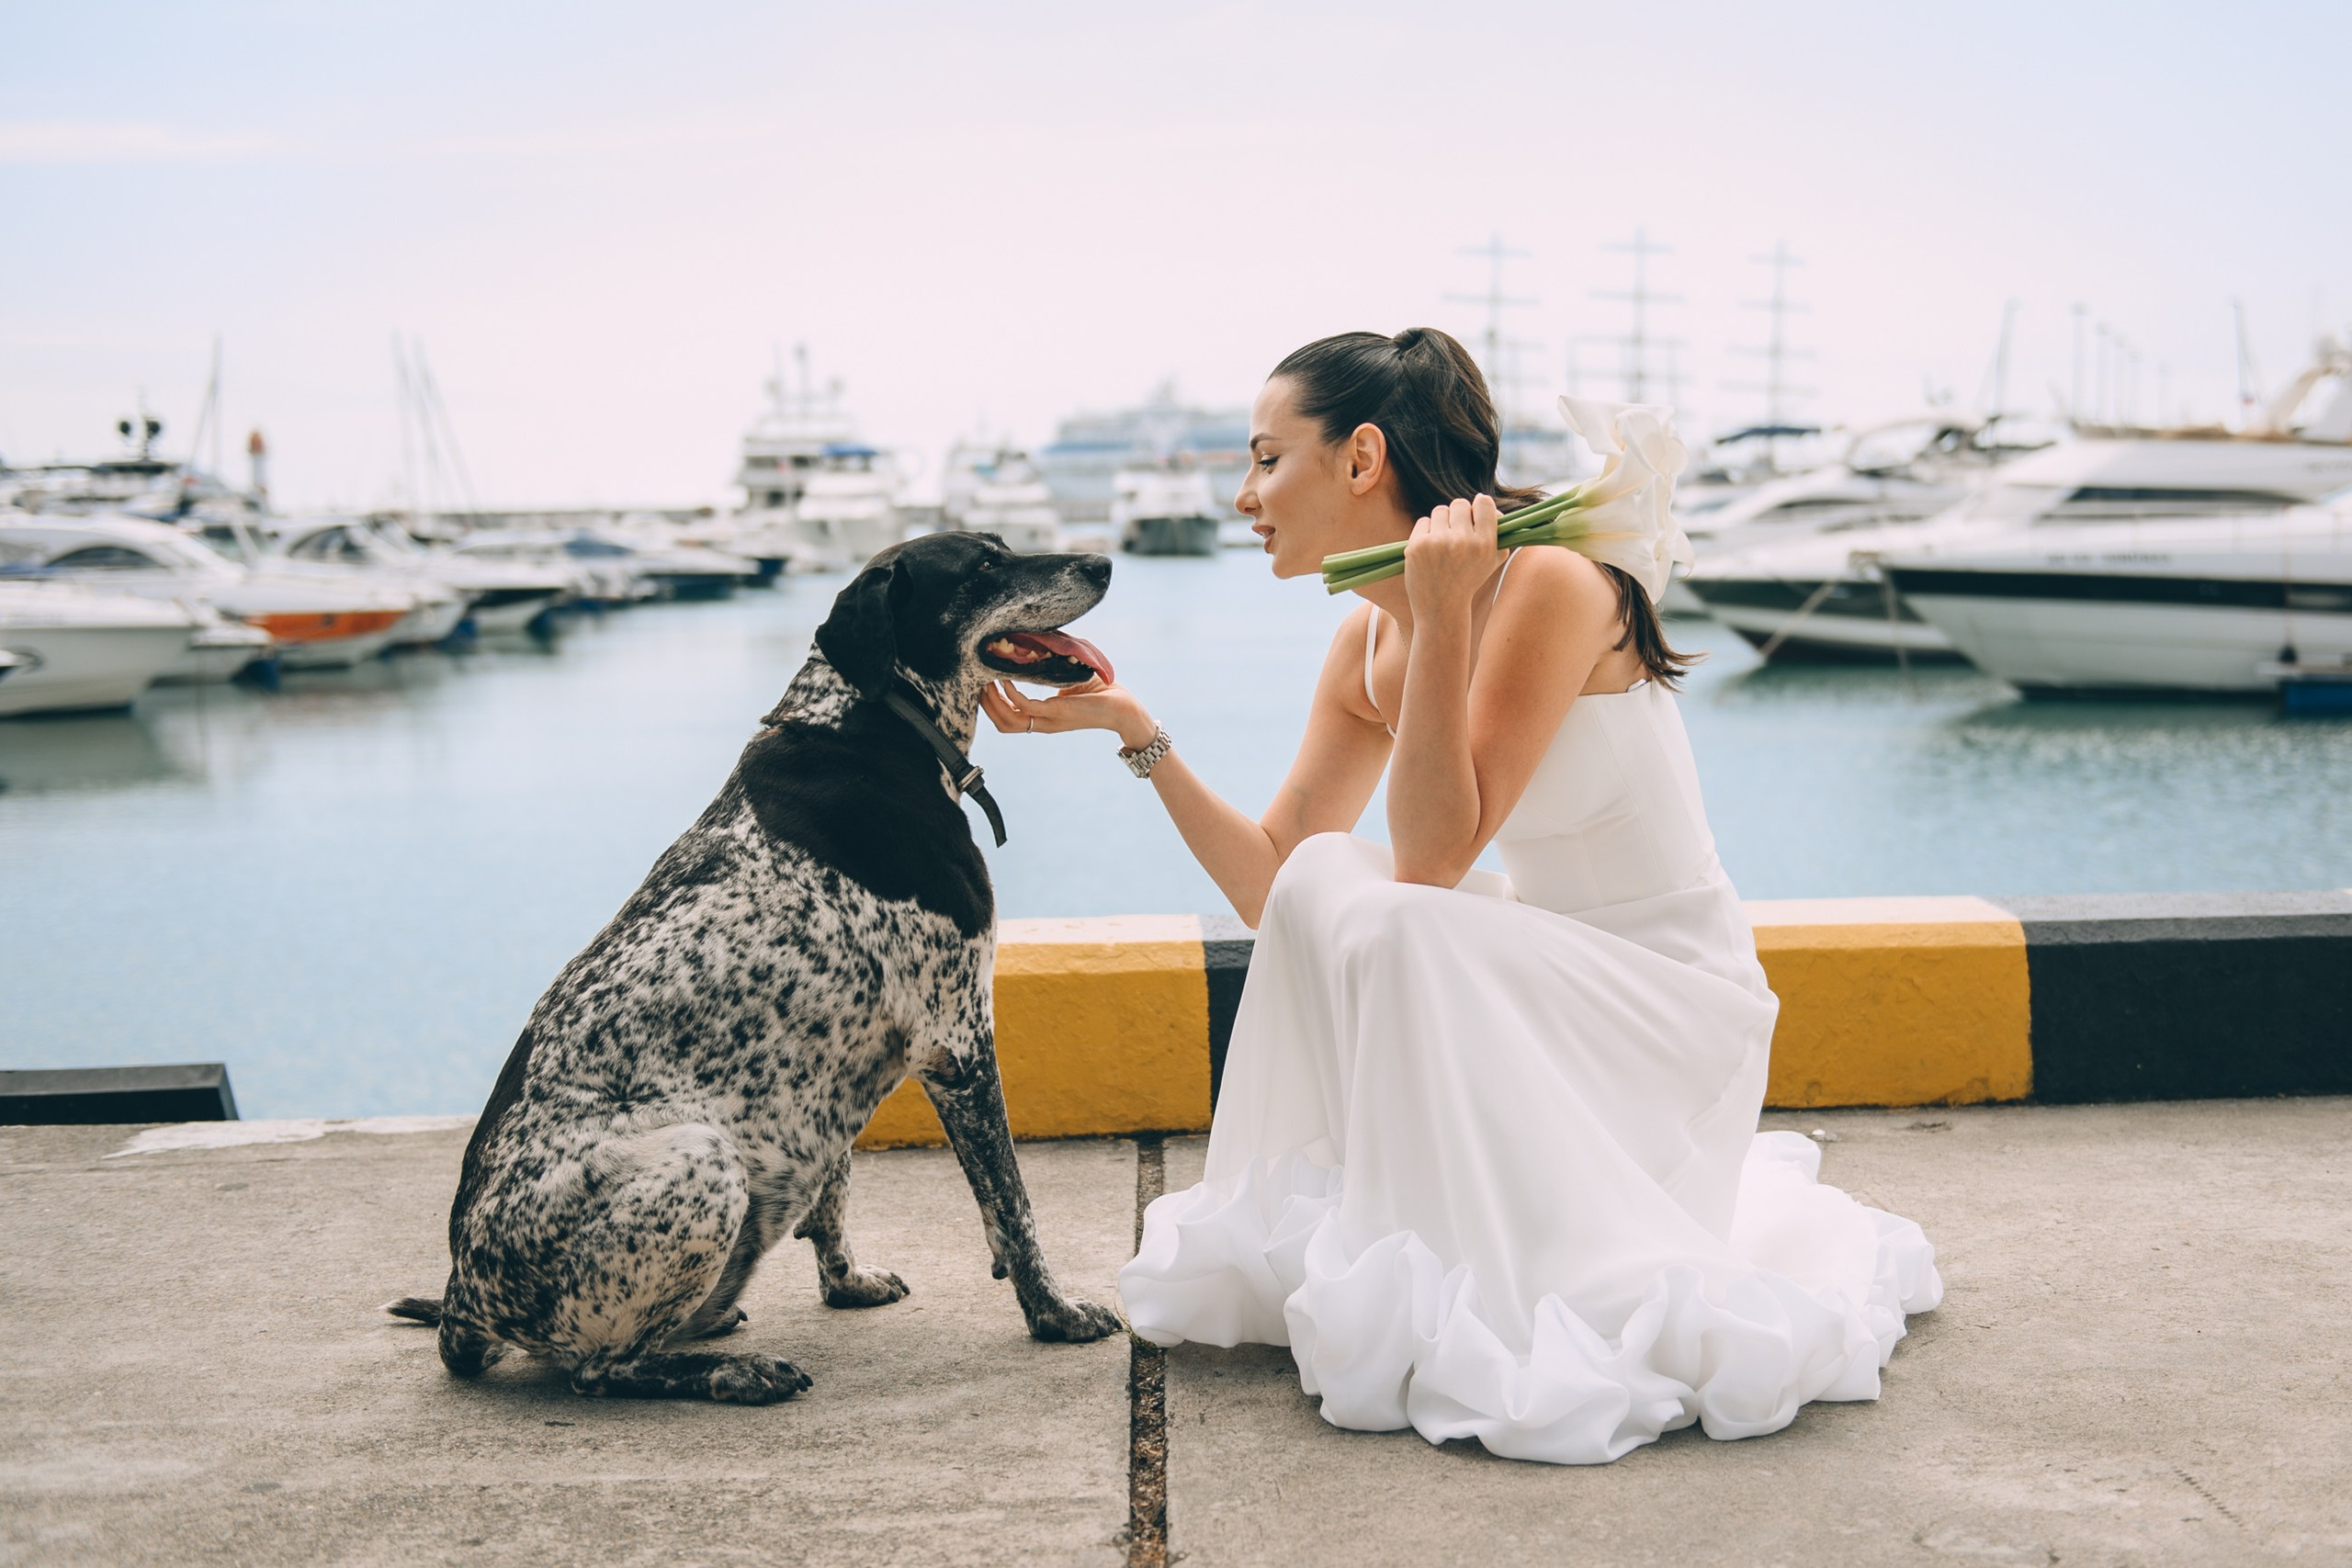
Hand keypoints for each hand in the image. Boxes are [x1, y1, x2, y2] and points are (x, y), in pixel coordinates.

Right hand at [981, 678, 1157, 750]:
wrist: (1123, 707)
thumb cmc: (1099, 692)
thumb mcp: (1066, 680)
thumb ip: (1048, 672)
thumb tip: (1035, 647)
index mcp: (1042, 718)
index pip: (1007, 719)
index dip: (990, 704)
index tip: (981, 683)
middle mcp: (1042, 723)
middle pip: (1002, 724)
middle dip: (985, 704)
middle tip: (976, 680)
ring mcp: (1048, 721)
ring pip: (1008, 721)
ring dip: (992, 701)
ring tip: (985, 679)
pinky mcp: (1057, 713)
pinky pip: (1025, 706)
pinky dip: (1011, 693)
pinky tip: (1005, 678)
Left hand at [1402, 495, 1499, 622]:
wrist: (1441, 608)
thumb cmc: (1468, 581)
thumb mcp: (1492, 561)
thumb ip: (1499, 532)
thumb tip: (1487, 502)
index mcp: (1484, 544)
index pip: (1483, 503)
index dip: (1479, 505)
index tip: (1475, 515)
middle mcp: (1462, 541)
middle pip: (1460, 504)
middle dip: (1458, 515)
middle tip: (1457, 533)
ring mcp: (1438, 542)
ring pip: (1440, 511)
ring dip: (1441, 523)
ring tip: (1443, 544)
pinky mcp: (1417, 545)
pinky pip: (1423, 521)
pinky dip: (1426, 532)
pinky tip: (1430, 550)